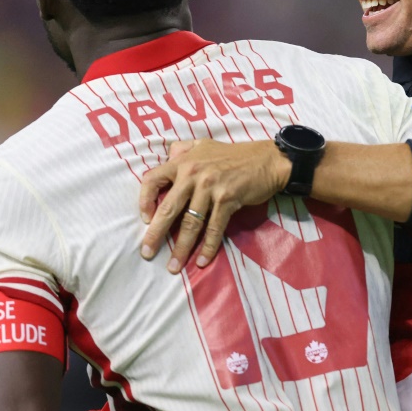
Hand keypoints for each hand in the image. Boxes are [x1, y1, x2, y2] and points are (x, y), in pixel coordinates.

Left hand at [138, 139, 289, 271]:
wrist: (268, 160)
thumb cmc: (235, 154)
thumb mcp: (204, 144)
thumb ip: (184, 148)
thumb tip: (168, 154)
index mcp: (184, 161)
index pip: (153, 179)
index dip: (144, 200)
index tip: (144, 219)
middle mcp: (193, 173)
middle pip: (168, 208)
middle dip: (155, 234)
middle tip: (147, 253)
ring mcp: (210, 187)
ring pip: (191, 223)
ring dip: (181, 247)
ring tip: (173, 266)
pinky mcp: (228, 200)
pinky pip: (214, 228)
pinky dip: (208, 247)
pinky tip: (202, 261)